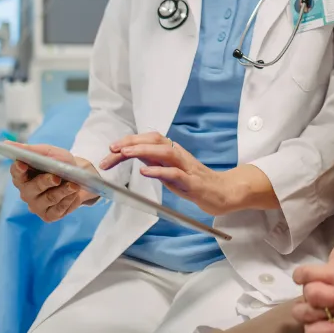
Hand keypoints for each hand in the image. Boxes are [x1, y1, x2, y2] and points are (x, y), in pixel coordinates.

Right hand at [8, 143, 98, 222]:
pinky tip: (74, 193)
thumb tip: (7, 144)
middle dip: (45, 182)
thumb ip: (31, 150)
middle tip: (57, 177)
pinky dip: (68, 200)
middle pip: (32, 188)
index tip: (23, 163)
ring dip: (63, 190)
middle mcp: (26, 192)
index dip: (18, 169)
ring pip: (48, 199)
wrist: (79, 177)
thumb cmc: (59, 163)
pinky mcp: (49, 215)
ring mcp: (37, 206)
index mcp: (23, 176)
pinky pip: (57, 210)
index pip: (16, 173)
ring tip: (74, 184)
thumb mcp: (49, 153)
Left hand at [100, 132, 236, 215]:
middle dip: (131, 142)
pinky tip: (145, 172)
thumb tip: (132, 154)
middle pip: (155, 140)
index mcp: (172, 151)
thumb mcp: (169, 170)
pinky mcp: (193, 182)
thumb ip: (154, 161)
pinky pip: (175, 173)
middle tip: (111, 149)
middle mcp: (178, 155)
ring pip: (165, 152)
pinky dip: (159, 170)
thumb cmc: (194, 182)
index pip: (148, 140)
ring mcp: (186, 167)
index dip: (129, 141)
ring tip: (125, 153)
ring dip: (143, 150)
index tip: (111, 149)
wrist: (223, 192)